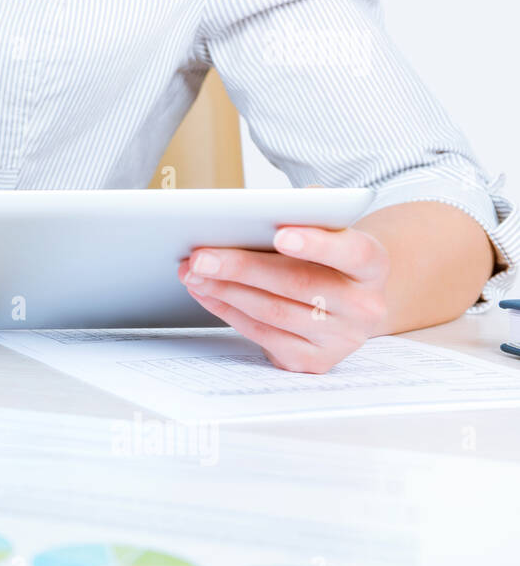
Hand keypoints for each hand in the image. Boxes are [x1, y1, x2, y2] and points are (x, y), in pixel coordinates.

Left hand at [178, 227, 391, 372]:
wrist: (345, 304)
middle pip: (299, 284)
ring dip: (225, 291)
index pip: (351, 252)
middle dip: (242, 268)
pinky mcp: (313, 361)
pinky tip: (205, 293)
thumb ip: (308, 214)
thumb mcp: (328, 232)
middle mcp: (365, 306)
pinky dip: (227, 311)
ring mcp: (341, 339)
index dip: (316, 243)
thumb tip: (273, 205)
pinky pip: (263, 335)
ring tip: (192, 272)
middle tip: (201, 256)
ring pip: (274, 312)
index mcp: (373, 265)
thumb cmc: (326, 259)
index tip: (279, 234)